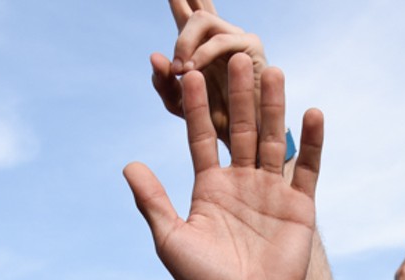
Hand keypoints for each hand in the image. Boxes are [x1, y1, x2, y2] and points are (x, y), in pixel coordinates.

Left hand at [125, 55, 321, 279]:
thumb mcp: (171, 241)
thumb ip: (153, 202)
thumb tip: (128, 165)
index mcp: (209, 189)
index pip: (202, 138)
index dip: (195, 109)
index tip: (188, 76)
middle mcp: (240, 184)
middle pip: (239, 129)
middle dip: (237, 95)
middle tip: (236, 57)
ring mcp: (270, 193)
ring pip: (272, 139)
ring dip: (273, 106)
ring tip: (273, 71)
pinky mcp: (299, 207)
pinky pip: (306, 168)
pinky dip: (311, 142)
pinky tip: (312, 113)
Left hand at [151, 0, 266, 142]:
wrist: (241, 140)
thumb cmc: (213, 120)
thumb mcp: (180, 104)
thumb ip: (164, 83)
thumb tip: (154, 56)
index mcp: (198, 45)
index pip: (186, 11)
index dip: (178, 0)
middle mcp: (218, 35)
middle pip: (197, 4)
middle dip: (178, 3)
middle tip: (171, 50)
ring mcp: (235, 37)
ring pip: (202, 18)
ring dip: (185, 43)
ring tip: (180, 70)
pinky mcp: (251, 47)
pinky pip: (221, 40)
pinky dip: (204, 53)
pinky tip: (192, 68)